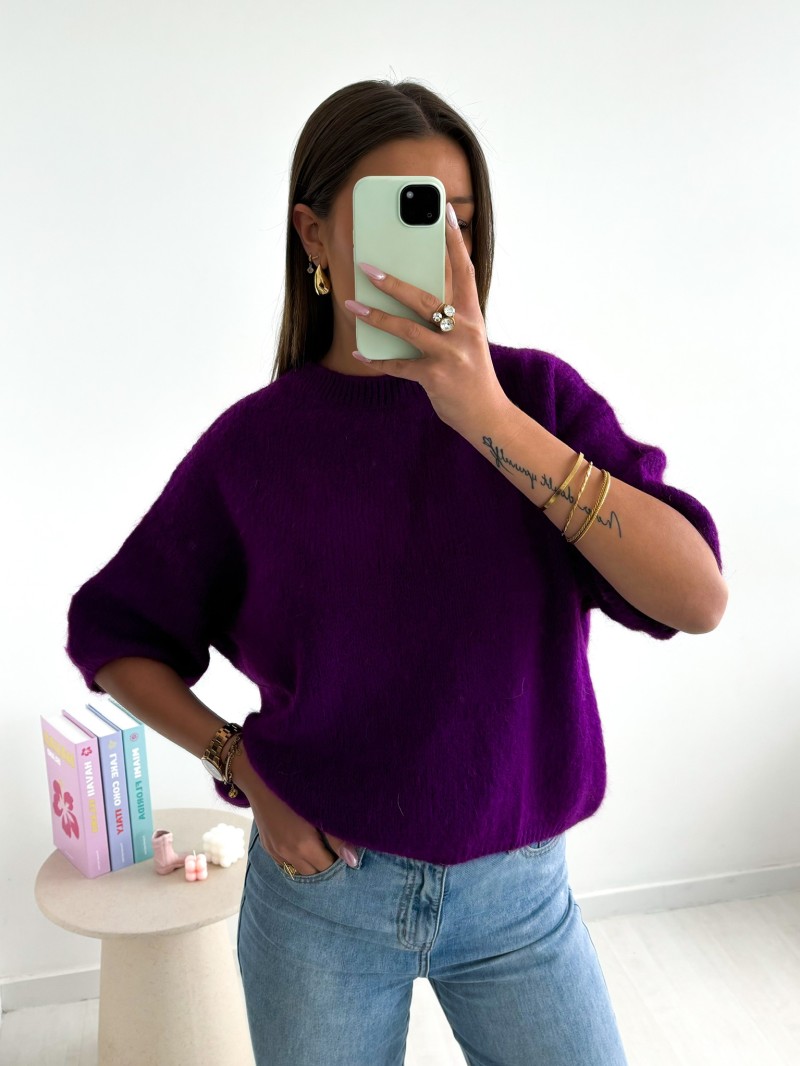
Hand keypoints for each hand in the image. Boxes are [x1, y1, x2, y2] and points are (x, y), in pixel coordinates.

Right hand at [229, 738, 358, 874]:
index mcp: (303, 845)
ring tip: (322, 851)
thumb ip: (337, 838)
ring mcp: (275, 851)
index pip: (327, 869)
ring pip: (298, 871)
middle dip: (326, 868)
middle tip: (337, 853)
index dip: (340, 864)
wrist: (260, 777)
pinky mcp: (267, 846)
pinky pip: (285, 864)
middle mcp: (288, 853)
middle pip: (313, 875)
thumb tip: (353, 861)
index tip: (348, 855)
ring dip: (311, 866)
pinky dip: (297, 862)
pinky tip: (305, 849)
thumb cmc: (296, 788)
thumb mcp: (320, 808)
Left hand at [344, 200, 508, 432]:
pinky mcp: (435, 377)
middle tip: (366, 266)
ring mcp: (449, 355)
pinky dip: (376, 360)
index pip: (465, 271)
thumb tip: (413, 294)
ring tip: (351, 304)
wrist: (488, 415)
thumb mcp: (468, 339)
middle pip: (424, 298)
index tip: (444, 212)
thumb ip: (448, 316)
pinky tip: (359, 351)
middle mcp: (463, 331)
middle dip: (392, 282)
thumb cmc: (473, 373)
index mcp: (472, 316)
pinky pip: (398, 366)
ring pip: (406, 329)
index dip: (455, 241)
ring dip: (375, 316)